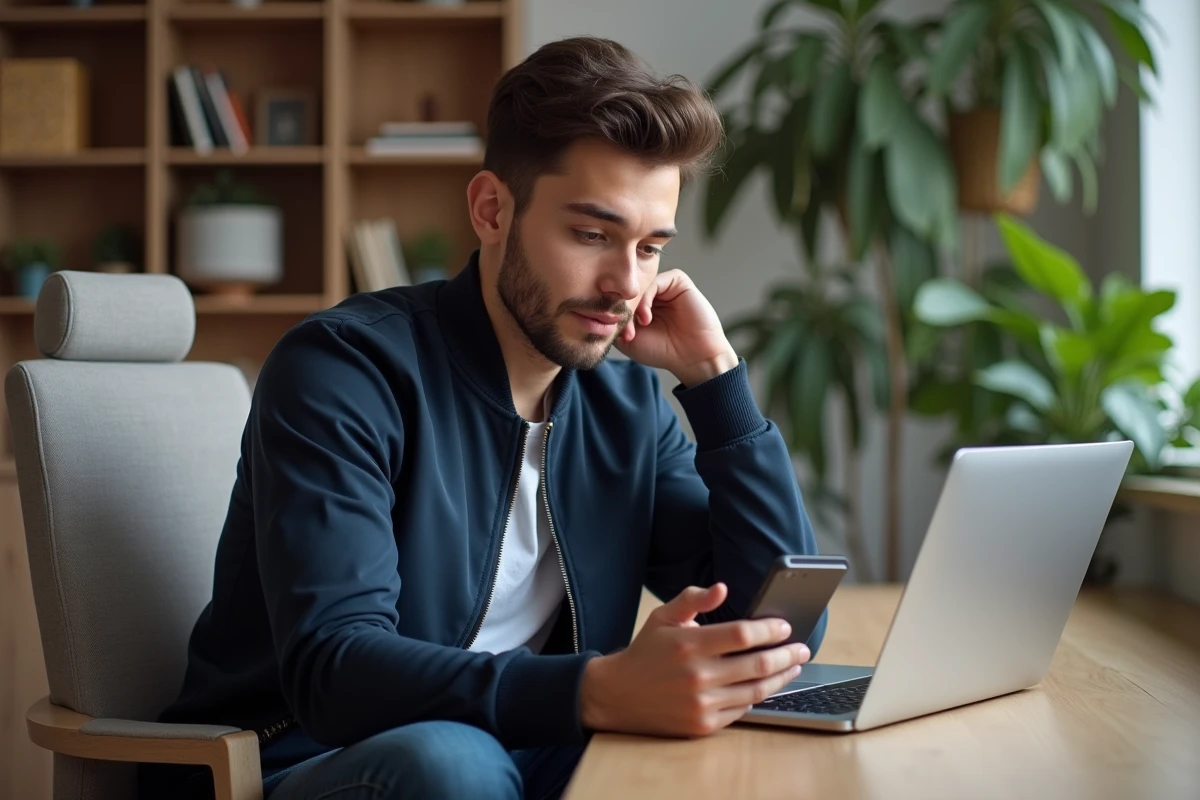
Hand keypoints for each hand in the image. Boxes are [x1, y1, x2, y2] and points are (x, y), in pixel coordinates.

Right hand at [579, 583, 810, 737]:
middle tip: (802, 648)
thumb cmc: (646, 651)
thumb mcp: (663, 617)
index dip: (769, 629)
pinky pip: (742, 710)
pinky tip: (767, 685)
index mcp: (689, 644)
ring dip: (781, 677)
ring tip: (793, 666)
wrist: (619, 695)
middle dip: (787, 655)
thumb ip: (693, 599)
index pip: (742, 634)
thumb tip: (723, 588)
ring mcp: (701, 703)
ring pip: (755, 690)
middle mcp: (697, 675)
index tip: (784, 626)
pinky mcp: (703, 725)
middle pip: (757, 664)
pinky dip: (758, 696)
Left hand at [615, 269, 738, 386]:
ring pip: (638, 284)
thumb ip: (613, 322)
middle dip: (621, 308)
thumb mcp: (627, 340)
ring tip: (637, 325)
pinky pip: (654, 280)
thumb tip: (597, 309)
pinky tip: (646, 317)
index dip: (612, 311)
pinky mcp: (678, 281)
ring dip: (633, 304)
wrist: (693, 358)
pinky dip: (645, 297)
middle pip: (626, 288)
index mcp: (640, 305)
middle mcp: (652, 294)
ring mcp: (665, 286)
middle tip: (624, 329)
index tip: (611, 332)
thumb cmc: (662, 351)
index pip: (617, 296)